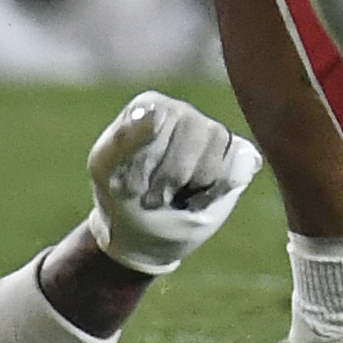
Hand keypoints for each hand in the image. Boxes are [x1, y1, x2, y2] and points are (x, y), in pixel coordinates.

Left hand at [82, 89, 261, 275]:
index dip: (145, 162)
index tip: (130, 188)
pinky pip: (236, 170)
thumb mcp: (105, 169)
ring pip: (214, 154)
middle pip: (192, 132)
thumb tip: (155, 112)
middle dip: (168, 178)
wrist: (142, 236)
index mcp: (151, 106)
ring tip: (172, 197)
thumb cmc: (119, 199)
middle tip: (149, 198)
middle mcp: (184, 112)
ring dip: (190, 188)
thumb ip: (123, 137)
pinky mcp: (237, 156)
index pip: (158, 118)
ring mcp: (213, 133)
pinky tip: (196, 198)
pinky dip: (214, 193)